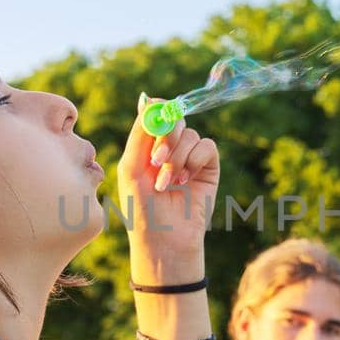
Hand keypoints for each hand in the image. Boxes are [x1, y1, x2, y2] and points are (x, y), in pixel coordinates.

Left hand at [119, 98, 219, 268]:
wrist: (165, 240)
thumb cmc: (141, 209)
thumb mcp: (131, 168)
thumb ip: (140, 134)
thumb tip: (147, 99)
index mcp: (147, 146)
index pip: (156, 113)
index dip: (159, 110)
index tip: (158, 116)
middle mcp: (169, 148)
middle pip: (175, 118)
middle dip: (167, 136)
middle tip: (157, 160)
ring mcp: (189, 157)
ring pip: (191, 135)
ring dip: (177, 158)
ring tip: (168, 183)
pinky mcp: (208, 168)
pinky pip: (207, 147)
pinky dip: (194, 160)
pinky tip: (185, 181)